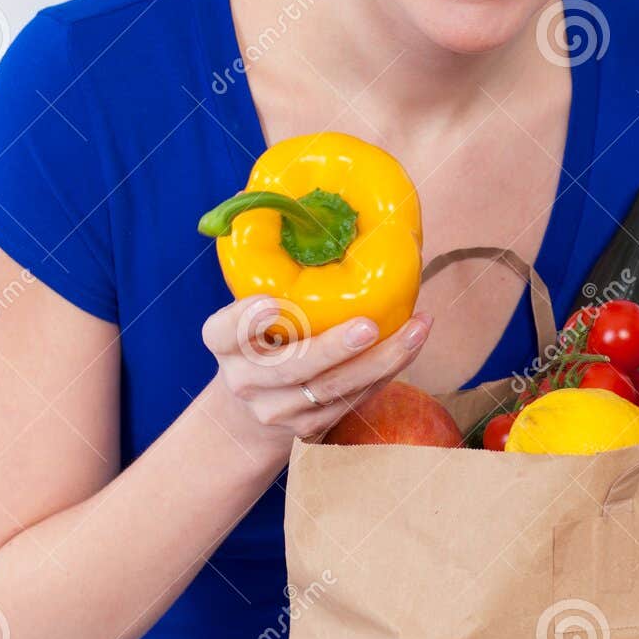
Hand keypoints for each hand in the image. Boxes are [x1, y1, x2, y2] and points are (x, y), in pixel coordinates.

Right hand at [201, 296, 433, 445]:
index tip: (270, 302)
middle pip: (289, 367)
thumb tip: (294, 209)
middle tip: (367, 325)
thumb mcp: (250, 312)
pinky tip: (411, 344)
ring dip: (380, 360)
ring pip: (332, 389)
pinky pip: (353, 400)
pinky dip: (386, 372)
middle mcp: (245, 380)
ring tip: (415, 330)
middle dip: (332, 348)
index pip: (226, 330)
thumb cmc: (261, 339)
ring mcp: (276, 410)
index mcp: (223, 342)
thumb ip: (271, 278)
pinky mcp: (308, 429)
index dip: (246, 319)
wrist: (251, 410)